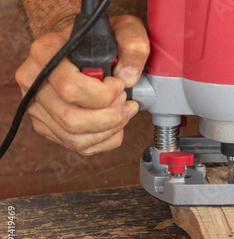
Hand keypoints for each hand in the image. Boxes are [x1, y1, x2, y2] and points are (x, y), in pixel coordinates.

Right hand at [15, 15, 149, 155]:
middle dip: (110, 117)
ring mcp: (38, 107)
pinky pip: (80, 146)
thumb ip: (132, 46)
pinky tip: (116, 124)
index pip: (71, 88)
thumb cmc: (99, 39)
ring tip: (123, 112)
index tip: (119, 85)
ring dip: (110, 130)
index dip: (103, 94)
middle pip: (72, 119)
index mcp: (45, 54)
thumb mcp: (123, 29)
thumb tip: (128, 78)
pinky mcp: (48, 126)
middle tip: (125, 101)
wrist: (81, 46)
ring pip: (75, 138)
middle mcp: (34, 82)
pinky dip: (106, 139)